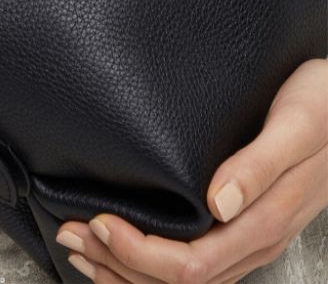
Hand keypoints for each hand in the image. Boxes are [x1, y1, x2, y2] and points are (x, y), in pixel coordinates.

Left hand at [54, 57, 327, 282]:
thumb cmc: (325, 107)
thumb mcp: (296, 125)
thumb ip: (259, 165)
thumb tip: (219, 203)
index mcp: (263, 223)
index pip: (192, 266)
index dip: (139, 254)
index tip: (100, 221)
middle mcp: (254, 240)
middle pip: (180, 283)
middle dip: (119, 264)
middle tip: (70, 232)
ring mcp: (250, 237)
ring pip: (185, 282)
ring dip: (127, 269)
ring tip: (80, 247)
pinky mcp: (245, 225)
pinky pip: (196, 264)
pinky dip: (149, 263)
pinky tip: (121, 247)